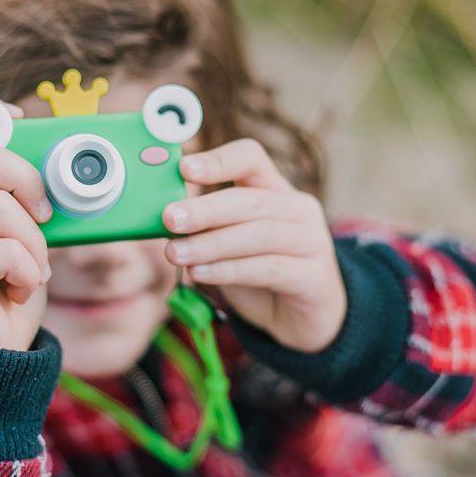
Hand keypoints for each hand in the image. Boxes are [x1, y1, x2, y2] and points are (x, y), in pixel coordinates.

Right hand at [0, 93, 53, 350]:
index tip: (18, 116)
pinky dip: (27, 273)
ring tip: (28, 271)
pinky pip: (5, 251)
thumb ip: (18, 197)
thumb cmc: (9, 292)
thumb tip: (47, 160)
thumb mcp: (21, 234)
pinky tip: (16, 291)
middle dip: (26, 178)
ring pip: (1, 207)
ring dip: (34, 244)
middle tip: (45, 215)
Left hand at [162, 139, 345, 352]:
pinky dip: (228, 270)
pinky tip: (199, 273)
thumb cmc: (259, 273)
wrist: (302, 318)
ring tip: (175, 253)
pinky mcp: (314, 276)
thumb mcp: (229, 242)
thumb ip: (205, 226)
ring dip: (211, 244)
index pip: (250, 158)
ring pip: (258, 235)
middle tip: (169, 218)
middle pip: (250, 200)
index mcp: (274, 189)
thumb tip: (161, 216)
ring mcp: (312, 241)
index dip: (219, 160)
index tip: (184, 169)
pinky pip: (268, 269)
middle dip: (206, 209)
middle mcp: (298, 209)